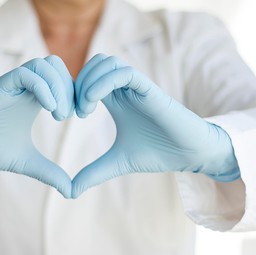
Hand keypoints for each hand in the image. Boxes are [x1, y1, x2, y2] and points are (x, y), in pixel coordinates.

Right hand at [0, 55, 73, 197]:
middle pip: (57, 66)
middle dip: (71, 88)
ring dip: (59, 87)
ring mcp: (12, 86)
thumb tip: (72, 192)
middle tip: (72, 114)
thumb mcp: (25, 161)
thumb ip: (49, 172)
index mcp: (34, 99)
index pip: (63, 80)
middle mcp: (25, 88)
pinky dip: (43, 87)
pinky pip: (25, 74)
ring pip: (44, 65)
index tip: (82, 115)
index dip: (77, 94)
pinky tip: (49, 109)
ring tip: (60, 115)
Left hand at [72, 54, 239, 197]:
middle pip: (94, 63)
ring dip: (88, 81)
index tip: (66, 115)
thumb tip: (70, 192)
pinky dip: (103, 82)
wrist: (189, 155)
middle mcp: (125, 89)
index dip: (72, 91)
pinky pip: (124, 73)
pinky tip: (93, 103)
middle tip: (75, 111)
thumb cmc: (157, 153)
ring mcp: (137, 87)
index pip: (88, 77)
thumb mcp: (117, 163)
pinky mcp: (150, 89)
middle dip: (77, 82)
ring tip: (84, 109)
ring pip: (106, 62)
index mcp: (116, 100)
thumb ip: (93, 173)